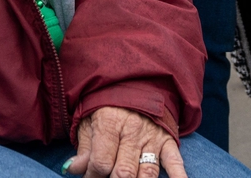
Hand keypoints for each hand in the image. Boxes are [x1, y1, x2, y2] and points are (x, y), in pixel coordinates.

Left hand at [66, 106, 184, 177]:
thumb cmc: (106, 105)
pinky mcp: (167, 141)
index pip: (100, 162)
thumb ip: (84, 148)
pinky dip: (178, 176)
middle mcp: (132, 131)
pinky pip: (175, 161)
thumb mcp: (88, 120)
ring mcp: (152, 137)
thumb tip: (72, 169)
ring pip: (148, 173)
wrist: (133, 82)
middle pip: (124, 172)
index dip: (91, 177)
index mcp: (109, 123)